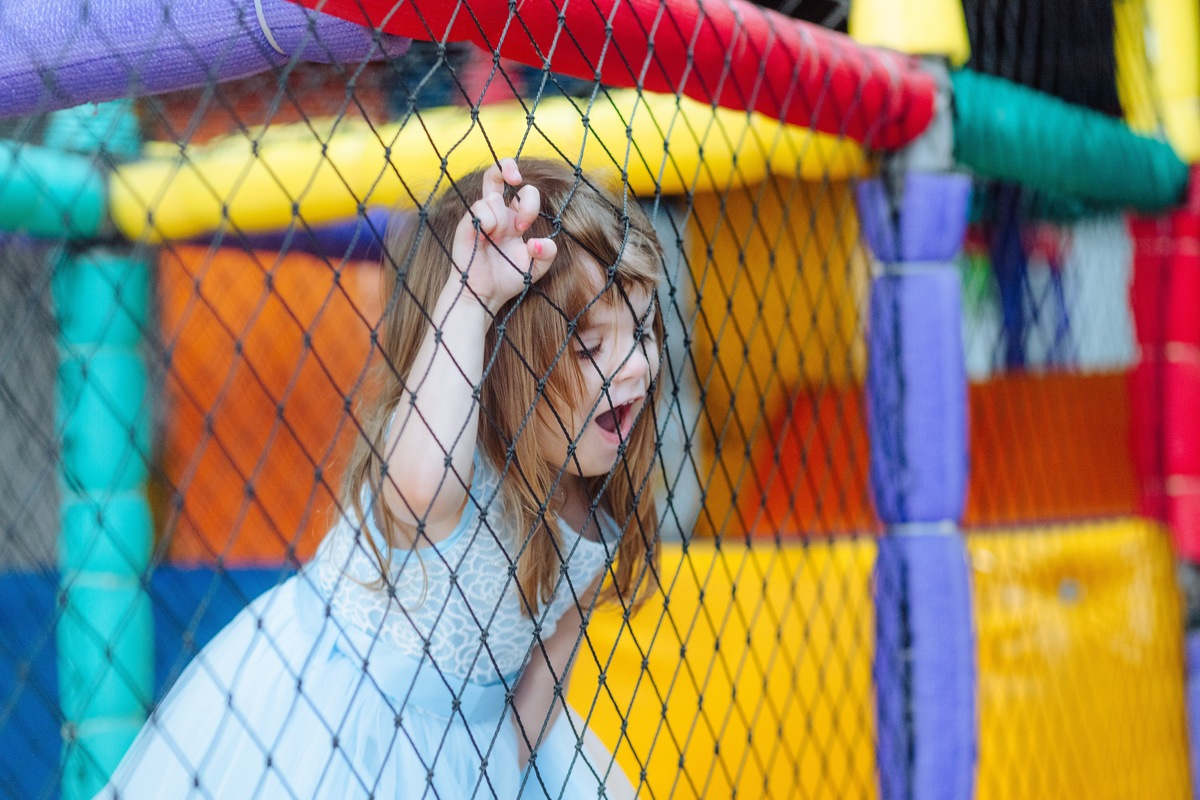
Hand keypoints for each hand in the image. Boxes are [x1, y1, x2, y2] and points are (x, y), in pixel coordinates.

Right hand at [451, 159, 557, 313]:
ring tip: (496, 237)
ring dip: (501, 218)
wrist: (485, 295)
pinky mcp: (467, 226)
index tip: (526, 226)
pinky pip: (478, 209)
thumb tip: (539, 241)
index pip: (524, 193)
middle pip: (496, 174)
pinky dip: (488, 220)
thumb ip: (548, 254)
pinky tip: (486, 236)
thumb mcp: (536, 268)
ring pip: (491, 197)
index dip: (529, 202)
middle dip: (507, 166)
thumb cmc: (508, 279)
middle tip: (516, 178)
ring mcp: (480, 218)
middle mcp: (496, 214)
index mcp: (513, 219)